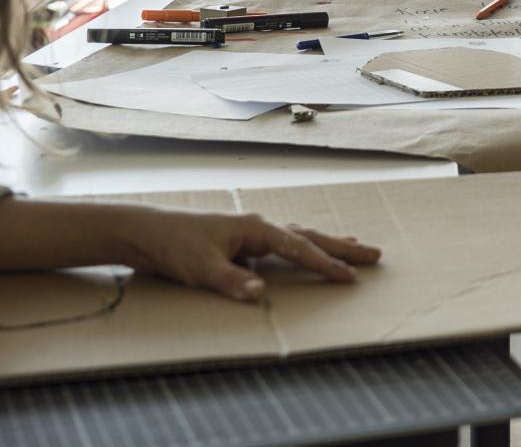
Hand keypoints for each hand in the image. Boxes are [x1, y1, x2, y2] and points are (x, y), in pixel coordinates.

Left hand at [114, 207, 381, 301]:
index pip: (299, 248)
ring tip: (353, 246)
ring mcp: (250, 233)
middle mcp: (258, 227)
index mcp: (255, 228)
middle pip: (309, 236)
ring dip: (326, 244)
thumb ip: (232, 280)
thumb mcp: (201, 267)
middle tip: (375, 253)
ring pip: (299, 238)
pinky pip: (282, 245)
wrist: (145, 232)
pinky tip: (305, 251)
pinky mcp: (241, 243)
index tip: (351, 276)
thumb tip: (261, 293)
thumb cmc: (173, 246)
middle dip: (342, 247)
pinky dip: (303, 248)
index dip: (325, 264)